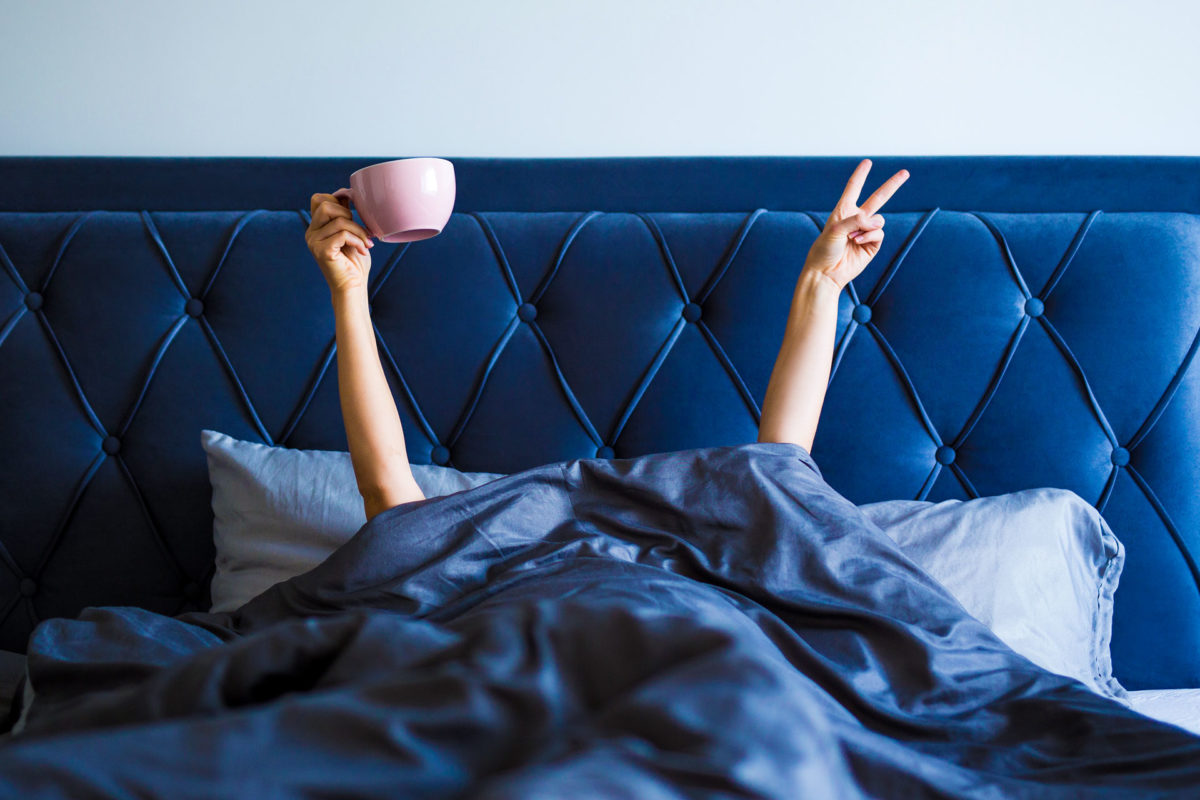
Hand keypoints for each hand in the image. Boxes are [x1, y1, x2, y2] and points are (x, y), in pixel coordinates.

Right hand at [305, 192, 374, 293]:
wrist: (353, 286)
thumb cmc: (355, 262)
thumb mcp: (351, 233)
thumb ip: (345, 215)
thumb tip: (347, 193)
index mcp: (316, 227)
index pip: (319, 199)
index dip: (338, 200)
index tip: (355, 215)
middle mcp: (311, 233)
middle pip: (325, 204)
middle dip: (348, 213)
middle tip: (359, 231)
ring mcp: (314, 242)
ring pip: (338, 220)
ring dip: (358, 230)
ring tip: (366, 243)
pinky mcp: (321, 251)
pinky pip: (342, 234)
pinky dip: (357, 240)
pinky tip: (363, 250)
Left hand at [802, 159, 909, 290]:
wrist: (826, 273)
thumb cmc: (824, 250)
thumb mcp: (835, 229)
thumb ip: (856, 220)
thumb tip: (878, 221)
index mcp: (843, 211)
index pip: (853, 188)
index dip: (860, 175)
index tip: (867, 163)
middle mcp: (856, 219)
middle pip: (878, 198)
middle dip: (892, 185)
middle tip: (905, 172)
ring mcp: (866, 232)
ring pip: (879, 219)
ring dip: (868, 226)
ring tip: (853, 237)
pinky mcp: (872, 245)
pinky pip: (879, 233)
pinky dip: (870, 235)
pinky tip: (857, 242)